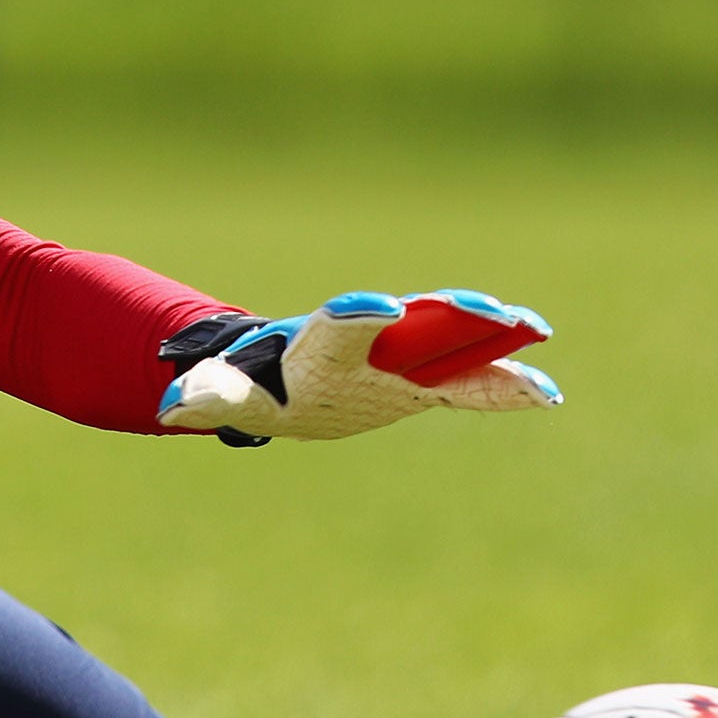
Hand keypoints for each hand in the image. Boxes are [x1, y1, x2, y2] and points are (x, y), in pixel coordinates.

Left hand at [156, 290, 559, 443]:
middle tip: (488, 310)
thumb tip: (169, 409)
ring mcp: (405, 355)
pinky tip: (548, 394)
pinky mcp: (427, 381)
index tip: (374, 308)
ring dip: (491, 337)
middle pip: (415, 321)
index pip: (339, 326)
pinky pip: (472, 381)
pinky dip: (506, 384)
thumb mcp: (221, 396)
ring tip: (535, 331)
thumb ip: (203, 398)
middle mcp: (370, 338)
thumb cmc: (248, 385)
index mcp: (319, 344)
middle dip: (448, 314)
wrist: (283, 373)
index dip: (356, 317)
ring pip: (453, 340)